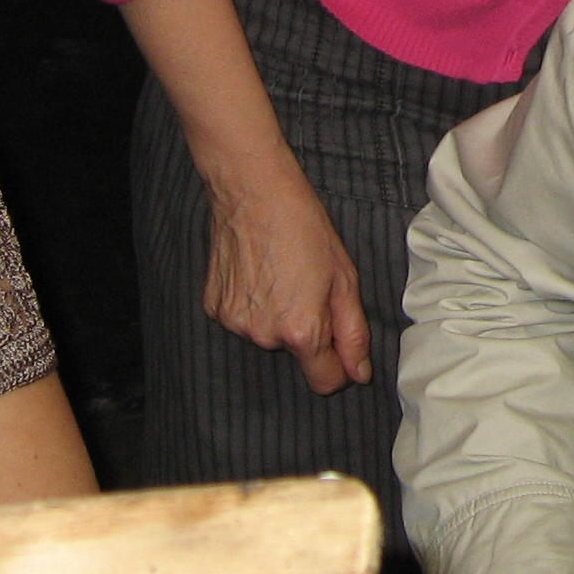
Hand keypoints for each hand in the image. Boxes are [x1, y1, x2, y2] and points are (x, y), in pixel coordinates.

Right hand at [200, 145, 371, 393]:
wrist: (253, 192)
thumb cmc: (304, 226)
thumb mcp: (345, 278)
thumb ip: (353, 332)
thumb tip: (359, 373)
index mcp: (302, 331)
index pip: (324, 381)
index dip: (339, 366)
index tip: (340, 342)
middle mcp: (264, 336)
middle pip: (296, 353)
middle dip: (308, 330)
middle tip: (310, 286)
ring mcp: (235, 323)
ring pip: (268, 336)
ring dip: (278, 317)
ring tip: (282, 274)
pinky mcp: (214, 308)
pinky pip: (244, 320)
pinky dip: (253, 305)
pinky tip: (258, 273)